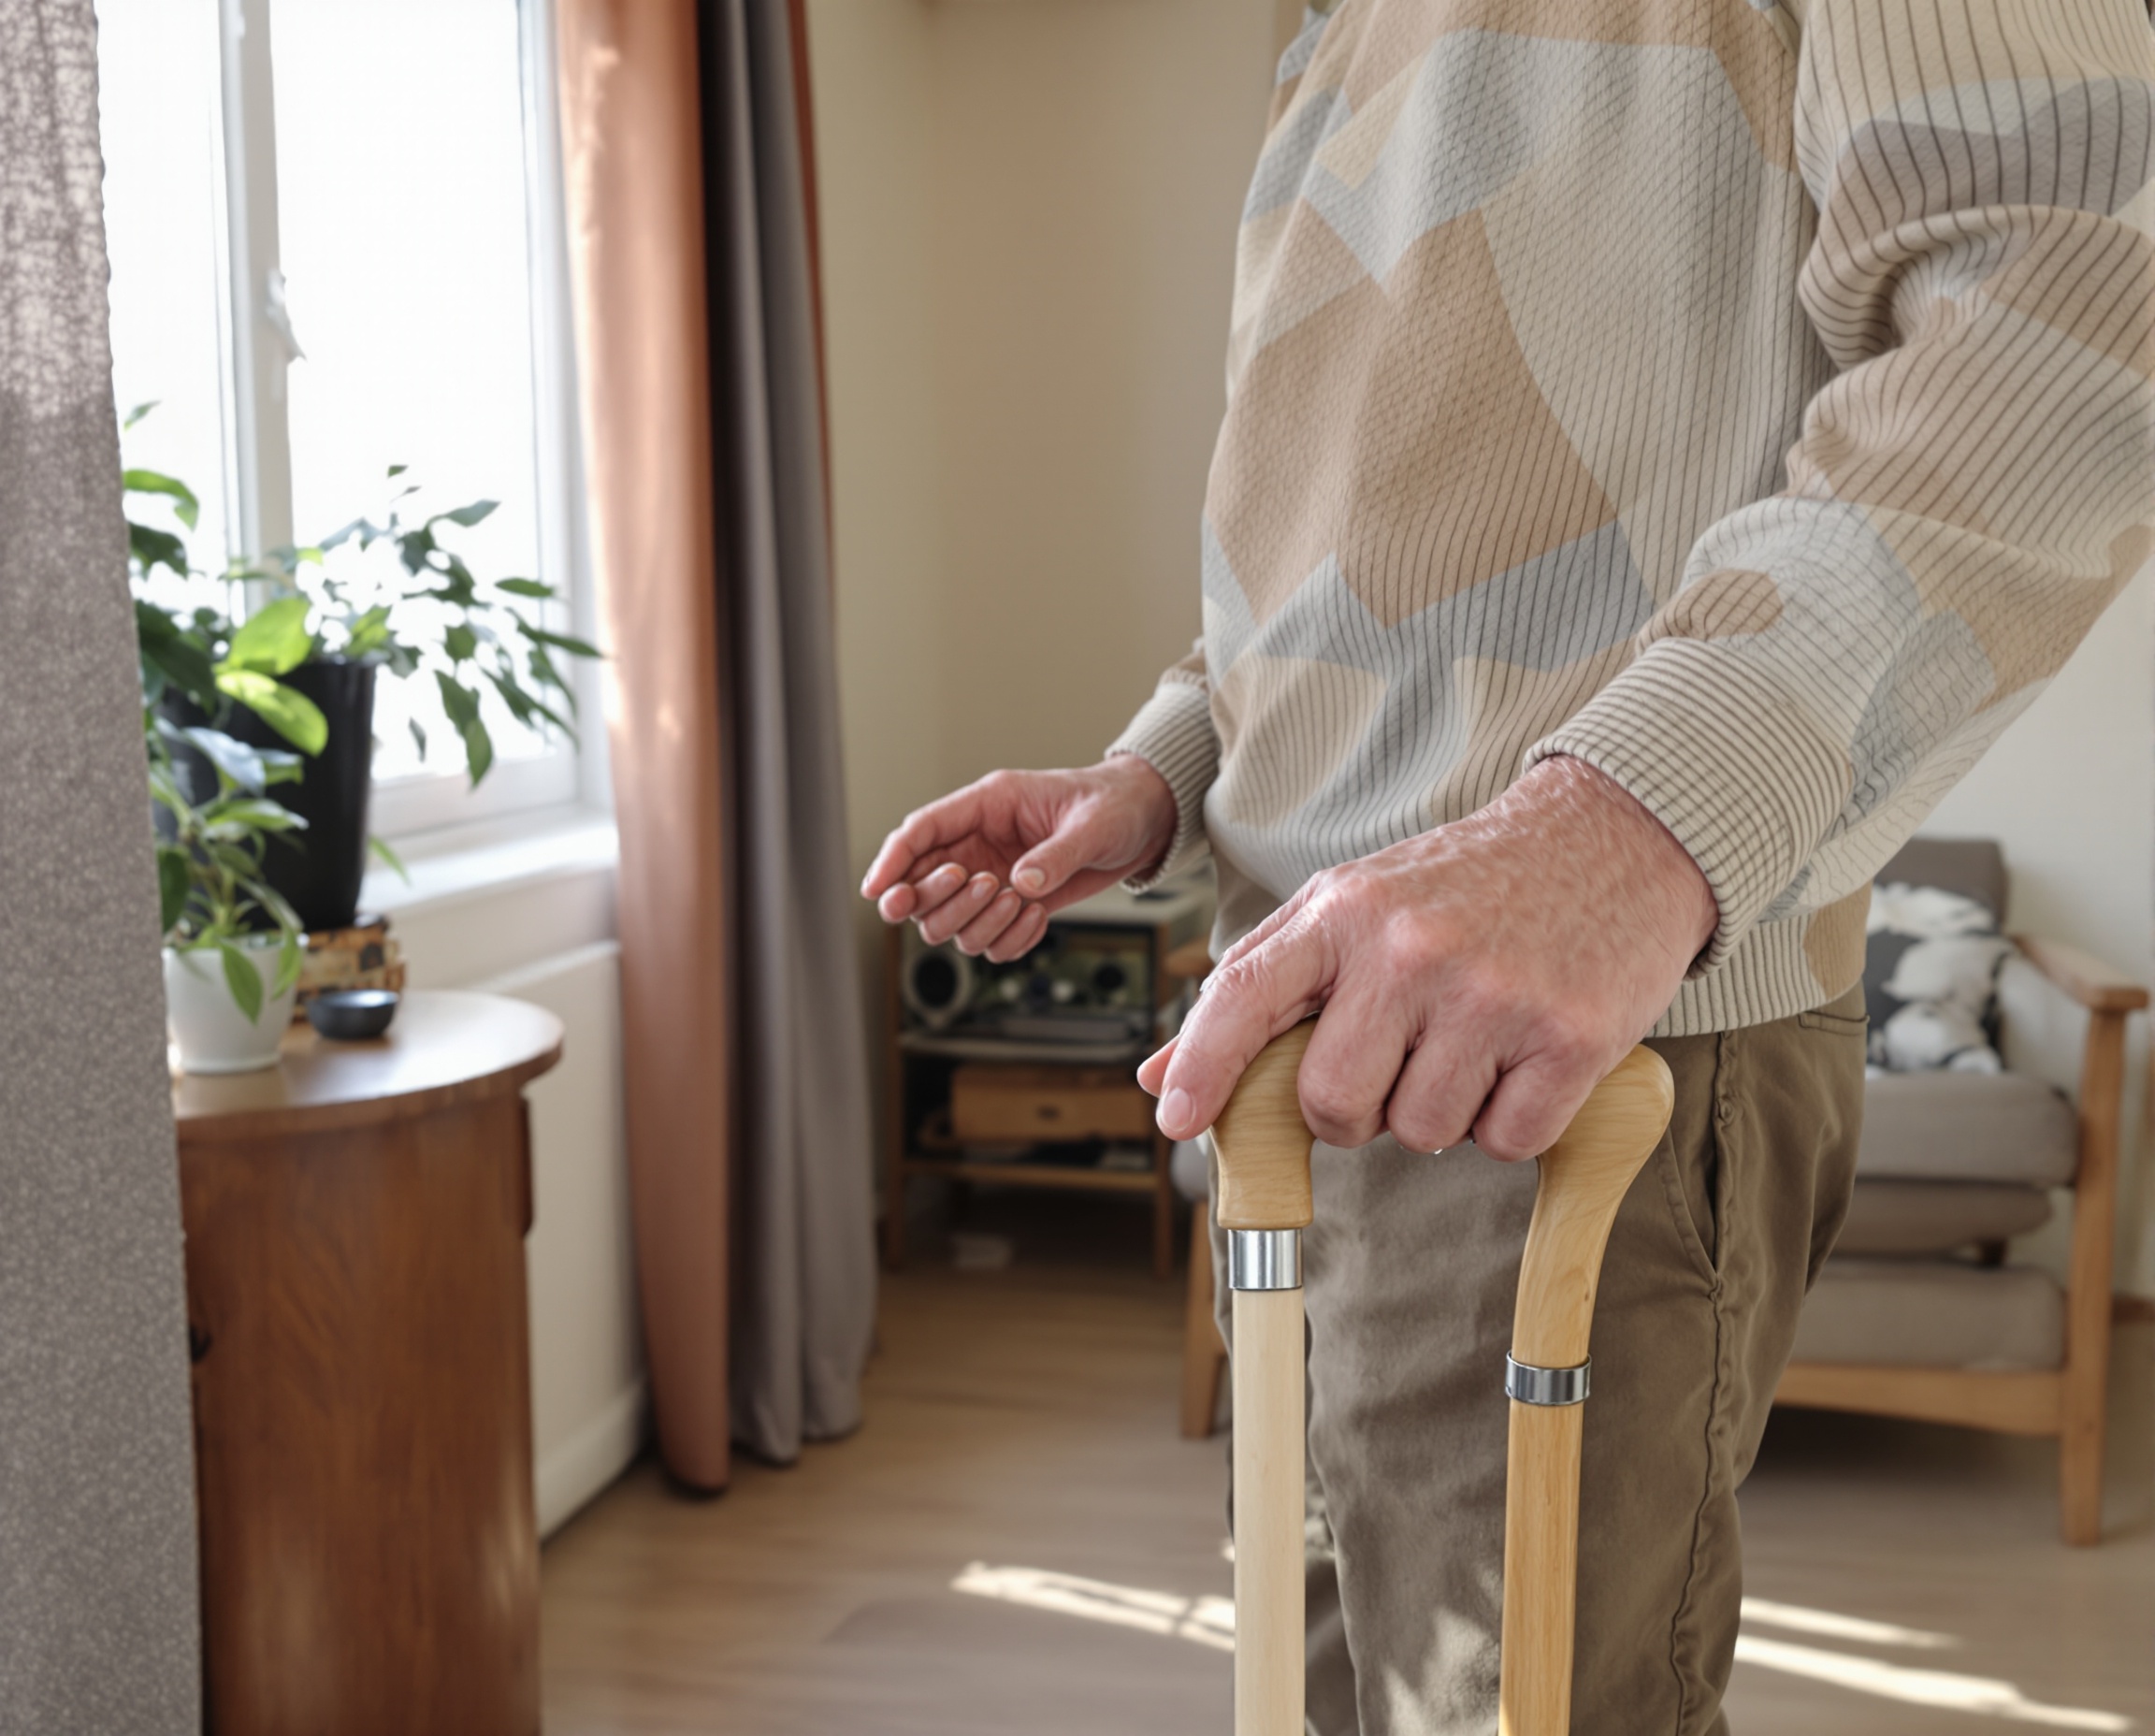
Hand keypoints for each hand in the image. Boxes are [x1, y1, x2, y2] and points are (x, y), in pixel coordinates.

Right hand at [861, 757, 1176, 961]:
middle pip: (919, 887)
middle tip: (979, 887)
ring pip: (948, 922)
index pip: (919, 832)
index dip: (890, 861)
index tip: (876, 891)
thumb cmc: (1113, 805)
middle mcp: (980, 845)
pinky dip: (1008, 940)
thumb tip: (1020, 886)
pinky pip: (988, 941)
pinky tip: (1039, 917)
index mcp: (985, 806)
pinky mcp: (1014, 906)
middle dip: (934, 898)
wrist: (1144, 822)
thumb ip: (1054, 855)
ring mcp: (993, 878)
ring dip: (975, 923)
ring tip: (1020, 900)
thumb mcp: (1090, 824)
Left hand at [1138, 757, 1716, 1159]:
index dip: (1203, 1067)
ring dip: (1441, 1112)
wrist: (1613, 835)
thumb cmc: (1468, 885)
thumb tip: (1162, 1075)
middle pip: (1333, 1103)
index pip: (1242, 995)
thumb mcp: (1353, 908)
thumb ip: (1261, 986)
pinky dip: (1511, 1122)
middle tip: (1395, 1063)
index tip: (1177, 1120)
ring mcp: (1492, 995)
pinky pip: (1505, 1141)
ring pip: (1421, 1133)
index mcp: (1343, 911)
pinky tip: (1523, 1058)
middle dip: (1354, 1112)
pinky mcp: (1569, 1038)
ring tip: (1472, 1041)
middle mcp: (1410, 949)